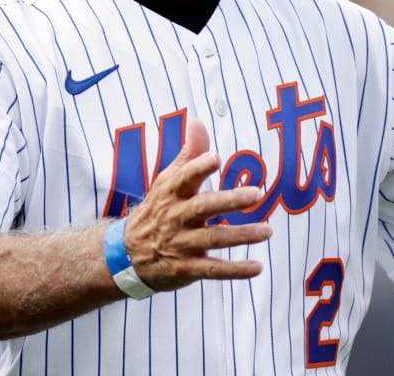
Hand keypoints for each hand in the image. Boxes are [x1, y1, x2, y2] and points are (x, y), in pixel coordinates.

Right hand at [121, 112, 270, 291]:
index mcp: (172, 193)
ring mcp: (181, 244)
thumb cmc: (157, 210)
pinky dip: (235, 270)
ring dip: (241, 235)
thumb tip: (198, 121)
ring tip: (267, 231)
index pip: (184, 177)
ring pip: (213, 238)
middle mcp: (176, 218)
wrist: (126, 255)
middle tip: (255, 194)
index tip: (215, 158)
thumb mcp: (166, 181)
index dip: (198, 167)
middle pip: (203, 207)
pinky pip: (213, 269)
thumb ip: (188, 153)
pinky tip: (257, 267)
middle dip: (229, 201)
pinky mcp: (186, 268)